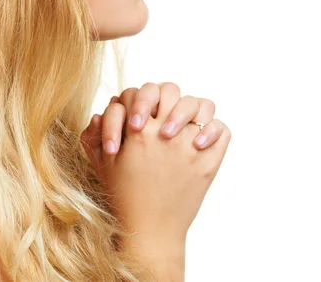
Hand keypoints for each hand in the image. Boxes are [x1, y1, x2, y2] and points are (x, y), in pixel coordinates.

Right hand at [80, 81, 230, 241]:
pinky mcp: (208, 163)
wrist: (148, 231)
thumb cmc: (123, 196)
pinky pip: (222, 131)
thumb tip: (104, 111)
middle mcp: (166, 136)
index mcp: (139, 133)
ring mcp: (190, 148)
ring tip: (184, 125)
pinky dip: (215, 131)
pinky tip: (200, 141)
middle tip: (162, 117)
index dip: (141, 98)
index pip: (145, 90)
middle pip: (173, 91)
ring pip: (201, 106)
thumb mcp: (104, 165)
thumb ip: (98, 135)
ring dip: (193, 111)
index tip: (139, 119)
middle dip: (166, 98)